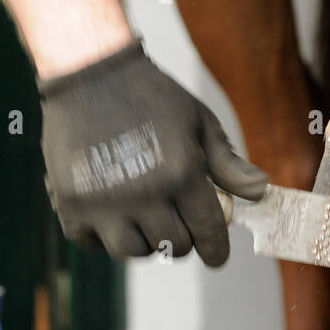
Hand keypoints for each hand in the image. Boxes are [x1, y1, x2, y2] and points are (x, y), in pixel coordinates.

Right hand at [39, 38, 266, 265]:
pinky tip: (116, 213)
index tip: (217, 256)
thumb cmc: (150, 96)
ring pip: (134, 251)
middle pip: (174, 245)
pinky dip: (108, 236)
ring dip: (147, 241)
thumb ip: (228, 163)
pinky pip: (95, 243)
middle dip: (185, 238)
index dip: (216, 249)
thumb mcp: (199, 122)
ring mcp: (103, 204)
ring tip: (149, 218)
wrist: (90, 73)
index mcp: (181, 172)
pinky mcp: (70, 205)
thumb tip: (259, 192)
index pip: (208, 231)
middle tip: (180, 223)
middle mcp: (143, 194)